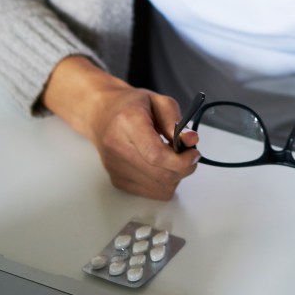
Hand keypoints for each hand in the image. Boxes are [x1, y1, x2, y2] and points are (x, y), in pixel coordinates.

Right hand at [43, 56, 199, 199]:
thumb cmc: (131, 105)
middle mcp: (117, 148)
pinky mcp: (117, 180)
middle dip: (183, 168)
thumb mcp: (158, 101)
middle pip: (160, 174)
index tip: (193, 153)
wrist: (101, 114)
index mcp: (128, 122)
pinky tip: (160, 166)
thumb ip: (176, 121)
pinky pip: (151, 192)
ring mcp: (115, 167)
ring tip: (173, 158)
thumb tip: (191, 141)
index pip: (156, 154)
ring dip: (175, 176)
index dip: (181, 160)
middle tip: (189, 155)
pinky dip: (164, 183)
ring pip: (159, 187)